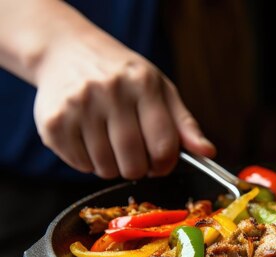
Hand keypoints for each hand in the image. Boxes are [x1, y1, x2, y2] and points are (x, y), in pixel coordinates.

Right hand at [31, 17, 214, 178]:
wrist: (67, 52)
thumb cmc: (123, 76)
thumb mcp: (161, 90)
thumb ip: (185, 124)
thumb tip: (208, 153)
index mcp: (143, 85)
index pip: (164, 146)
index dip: (166, 165)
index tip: (161, 164)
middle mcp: (109, 92)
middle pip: (134, 163)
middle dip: (140, 170)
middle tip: (136, 158)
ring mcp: (78, 106)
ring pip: (106, 168)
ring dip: (113, 167)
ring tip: (111, 145)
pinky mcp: (53, 122)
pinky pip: (80, 165)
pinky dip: (88, 163)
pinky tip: (90, 141)